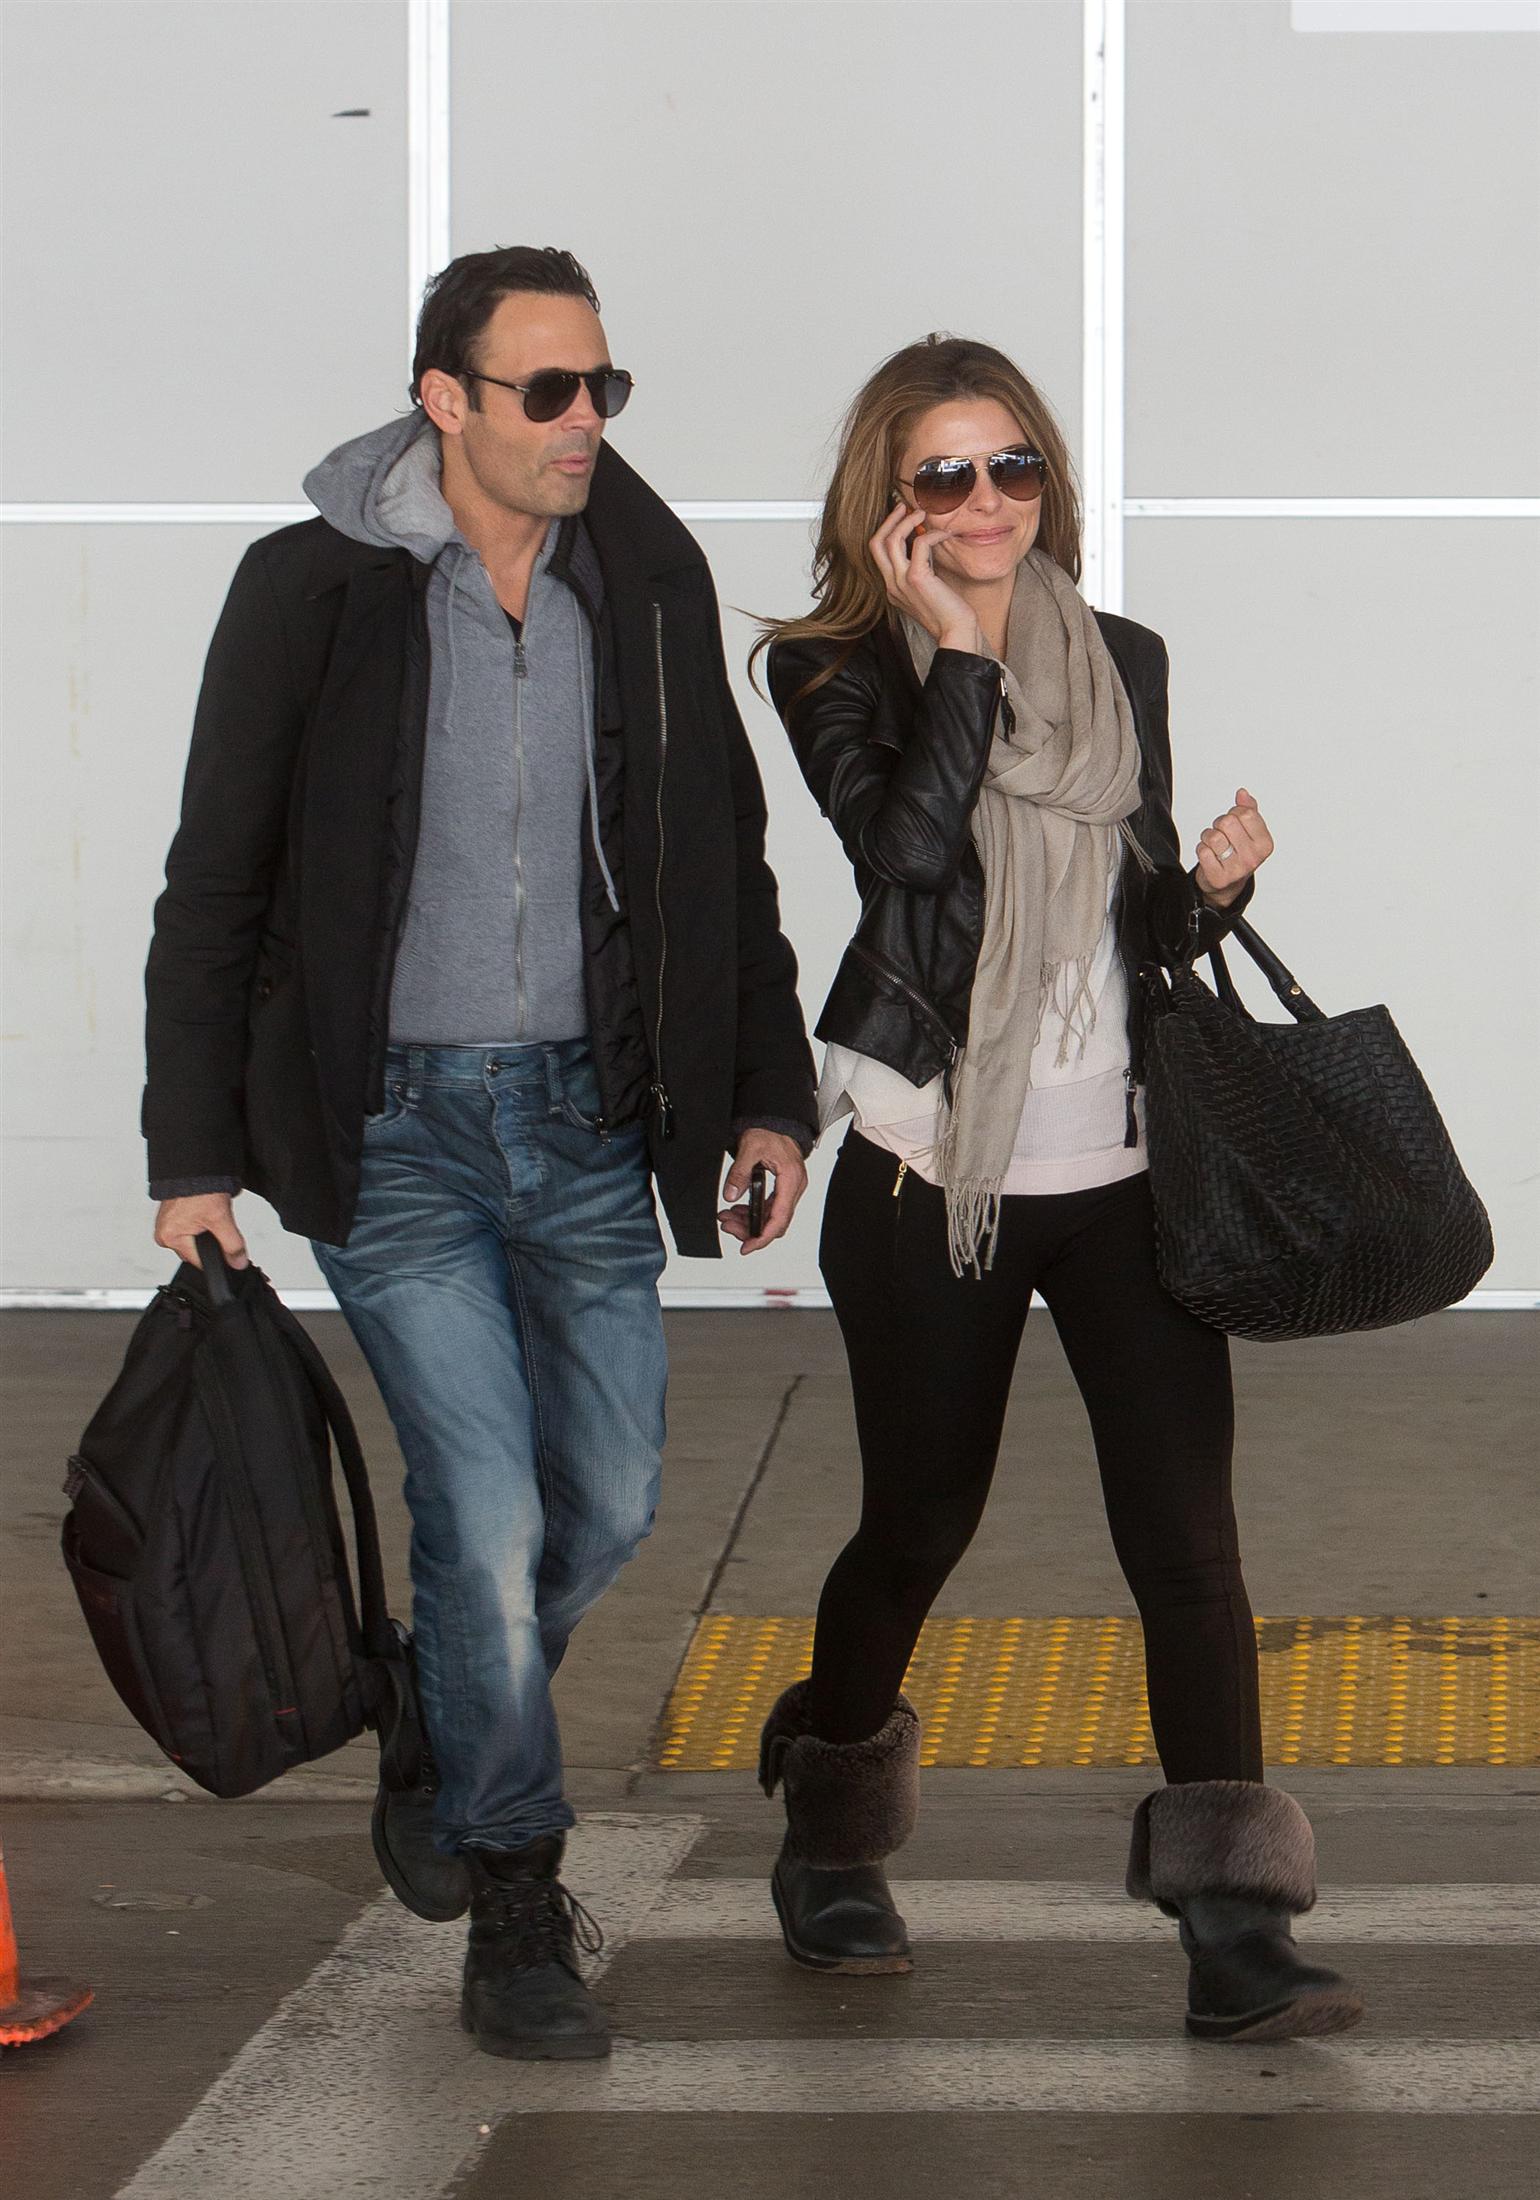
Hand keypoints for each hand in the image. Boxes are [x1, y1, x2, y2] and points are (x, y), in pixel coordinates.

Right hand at [154, 1193, 248, 1270]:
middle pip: (197, 1252)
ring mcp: (167, 1224)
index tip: (227, 1249)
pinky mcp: (173, 1216)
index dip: (217, 1257)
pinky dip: (202, 1222)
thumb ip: (232, 1244)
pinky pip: (192, 1227)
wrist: (195, 1165)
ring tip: (210, 1214)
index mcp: (169, 1238)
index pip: (199, 1262)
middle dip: (212, 1241)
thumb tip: (238, 1262)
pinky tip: (206, 1211)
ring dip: (207, 1230)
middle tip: (217, 1222)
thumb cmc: (199, 1186)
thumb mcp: (220, 1218)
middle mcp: (164, 1233)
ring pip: (196, 1239)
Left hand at [718, 1131, 807, 1255]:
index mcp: (790, 1179)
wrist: (776, 1121)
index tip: (747, 1247)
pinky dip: (753, 1213)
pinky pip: (769, 1208)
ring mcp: (790, 1189)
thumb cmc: (770, 1131)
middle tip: (728, 1226)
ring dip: (749, 1221)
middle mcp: (794, 1188)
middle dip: (750, 1229)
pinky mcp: (782, 1188)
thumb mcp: (750, 1148)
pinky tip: (737, 1211)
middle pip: (775, 1222)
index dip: (762, 1237)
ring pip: (771, 1217)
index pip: (779, 1218)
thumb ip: (739, 1173)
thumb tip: (731, 1195)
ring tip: (727, 1218)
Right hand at [868, 500, 984, 654]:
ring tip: (922, 513)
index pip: (878, 552)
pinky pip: (921, 544)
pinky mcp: (917, 579)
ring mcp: (901, 582)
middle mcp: (891, 585)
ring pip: (892, 540)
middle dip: (889, 520)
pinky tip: (945, 534)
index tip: (900, 517)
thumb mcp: (928, 589)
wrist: (956, 632)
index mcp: (892, 588)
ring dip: (907, 521)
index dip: (887, 530)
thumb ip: (921, 569)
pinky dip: (933, 534)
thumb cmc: (948, 612)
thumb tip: (925, 543)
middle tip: (904, 506)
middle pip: (876, 543)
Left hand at [1195, 788, 1273, 907]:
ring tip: (1215, 846)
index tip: (1236, 822)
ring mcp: (1236, 869)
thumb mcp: (1249, 832)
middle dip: (1220, 824)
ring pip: (1213, 836)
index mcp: (1265, 844)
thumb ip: (1248, 810)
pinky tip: (1209, 856)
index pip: (1246, 813)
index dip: (1235, 812)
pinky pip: (1202, 850)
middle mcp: (1253, 858)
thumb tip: (1242, 793)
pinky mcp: (1218, 877)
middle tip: (1223, 835)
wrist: (1227, 885)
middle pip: (1227, 822)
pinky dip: (1201, 849)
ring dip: (1208, 837)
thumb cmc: (1238, 853)